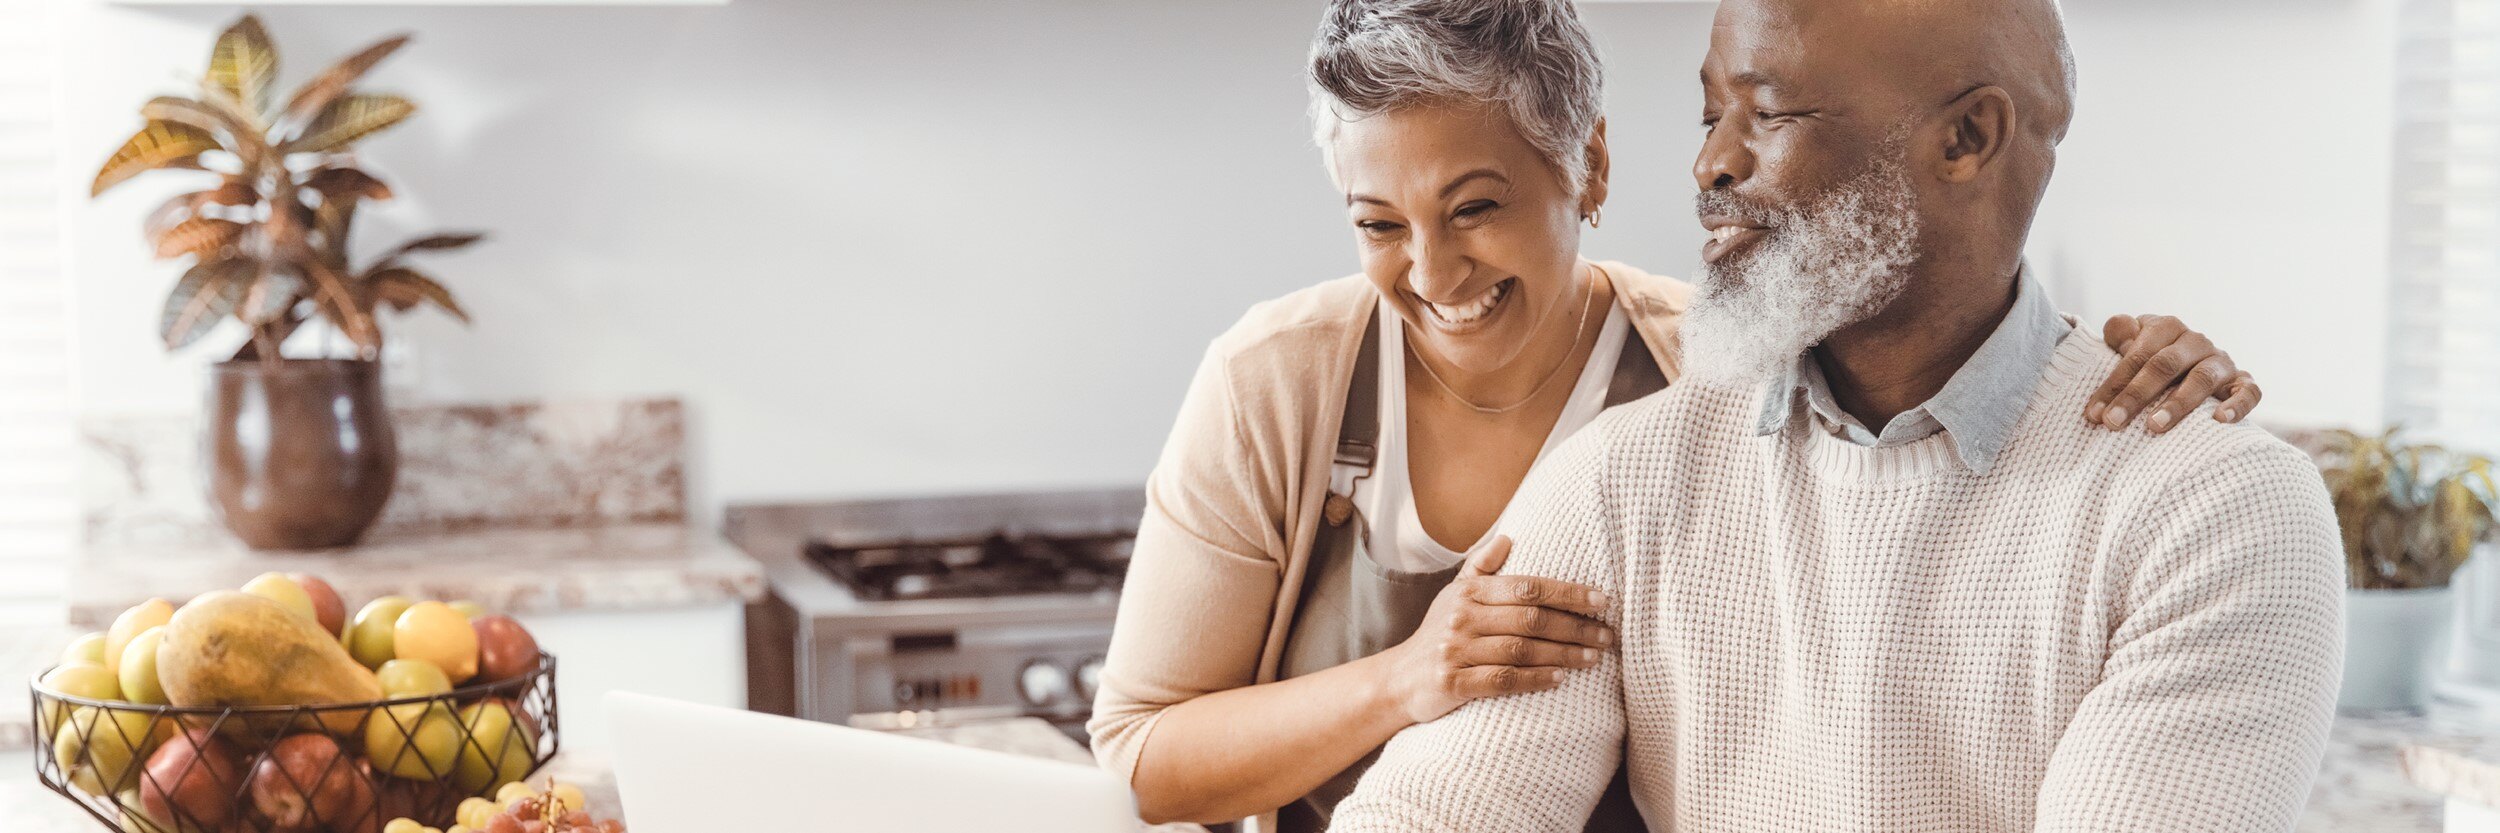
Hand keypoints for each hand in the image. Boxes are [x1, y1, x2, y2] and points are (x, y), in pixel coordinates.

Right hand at [1379, 536, 1613, 723]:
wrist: (1399, 678)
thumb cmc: (1438, 632)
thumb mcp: (1454, 595)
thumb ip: (1481, 567)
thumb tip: (1507, 537)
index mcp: (1469, 592)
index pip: (1527, 586)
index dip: (1568, 592)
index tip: (1602, 599)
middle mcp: (1462, 618)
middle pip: (1530, 619)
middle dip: (1575, 627)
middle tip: (1607, 635)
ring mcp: (1456, 651)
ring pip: (1522, 650)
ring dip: (1564, 654)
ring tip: (1594, 658)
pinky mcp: (1453, 683)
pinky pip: (1503, 681)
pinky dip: (1535, 679)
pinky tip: (1560, 679)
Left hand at [2085, 314, 2261, 434]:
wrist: (2193, 366)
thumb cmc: (2151, 359)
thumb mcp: (2132, 342)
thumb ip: (2121, 333)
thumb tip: (2121, 334)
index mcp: (2166, 327)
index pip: (2137, 355)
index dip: (2113, 384)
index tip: (2093, 414)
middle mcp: (2196, 341)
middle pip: (2165, 365)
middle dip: (2136, 395)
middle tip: (2113, 423)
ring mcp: (2221, 361)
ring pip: (2202, 379)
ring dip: (2178, 403)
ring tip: (2154, 427)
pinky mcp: (2243, 381)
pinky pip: (2248, 391)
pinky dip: (2237, 405)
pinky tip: (2219, 421)